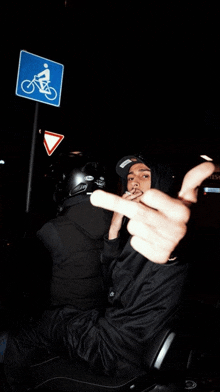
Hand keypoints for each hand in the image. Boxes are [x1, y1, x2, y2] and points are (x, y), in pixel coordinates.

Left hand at [91, 162, 214, 262]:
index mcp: (180, 211)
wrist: (186, 247)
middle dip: (113, 202)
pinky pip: (135, 242)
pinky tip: (150, 239)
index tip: (150, 197)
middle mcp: (173, 227)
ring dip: (136, 225)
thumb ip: (192, 181)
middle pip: (136, 212)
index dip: (148, 196)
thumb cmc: (180, 218)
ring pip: (134, 228)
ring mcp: (165, 243)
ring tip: (151, 225)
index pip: (151, 196)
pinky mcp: (157, 256)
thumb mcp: (189, 199)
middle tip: (96, 197)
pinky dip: (138, 239)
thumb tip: (209, 164)